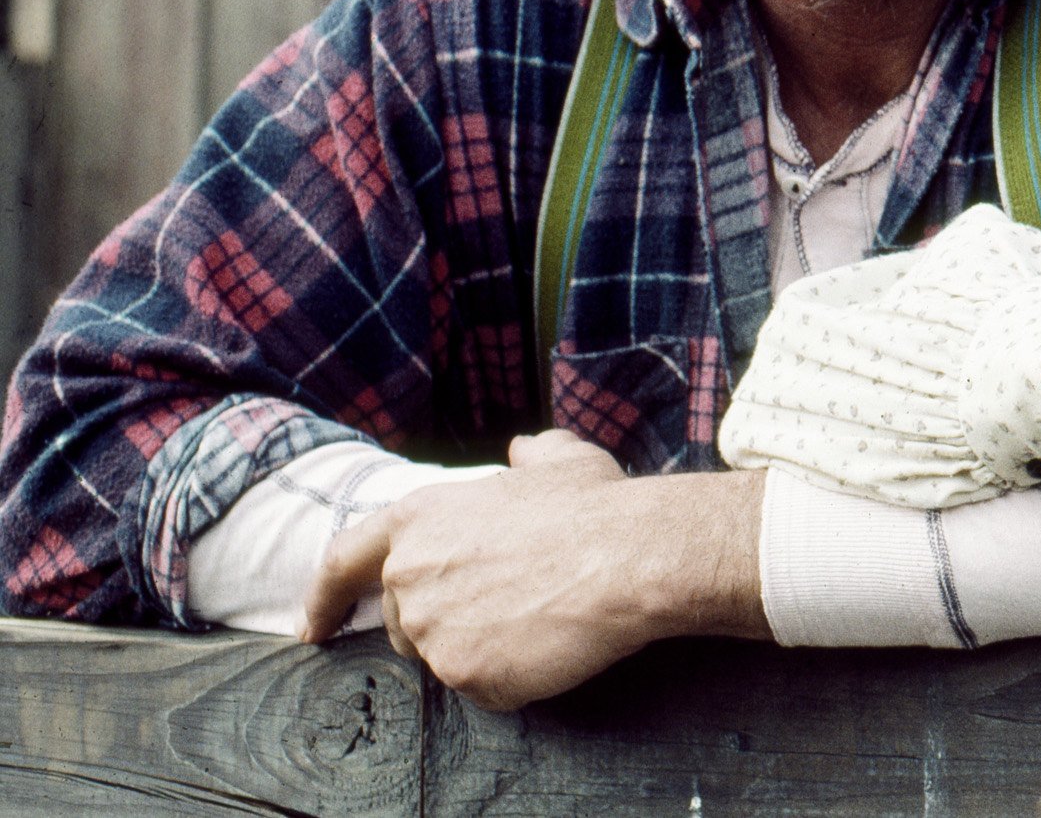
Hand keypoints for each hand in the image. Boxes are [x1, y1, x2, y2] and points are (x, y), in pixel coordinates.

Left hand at [301, 430, 763, 711]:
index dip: (325, 597)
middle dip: (440, 621)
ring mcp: (431, 630)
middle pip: (403, 619)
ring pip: (441, 656)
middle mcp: (410, 575)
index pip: (343, 562)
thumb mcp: (561, 458)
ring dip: (478, 647)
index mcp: (419, 518)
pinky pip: (481, 688)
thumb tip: (523, 449)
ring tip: (536, 619)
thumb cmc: (597, 505)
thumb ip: (529, 454)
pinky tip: (548, 645)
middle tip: (501, 611)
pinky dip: (511, 676)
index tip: (312, 628)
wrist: (629, 556)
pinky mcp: (463, 675)